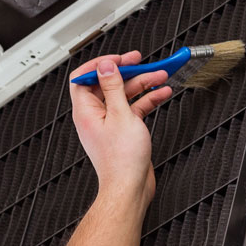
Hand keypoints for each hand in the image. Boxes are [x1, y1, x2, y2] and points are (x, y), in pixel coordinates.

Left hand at [68, 51, 172, 207]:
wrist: (130, 188)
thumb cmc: (121, 161)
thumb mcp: (119, 115)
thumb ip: (113, 87)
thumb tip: (105, 65)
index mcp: (85, 110)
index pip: (84, 77)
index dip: (100, 64)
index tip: (119, 58)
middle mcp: (95, 115)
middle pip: (108, 83)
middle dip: (127, 71)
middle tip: (141, 61)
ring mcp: (110, 123)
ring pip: (124, 94)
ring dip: (142, 84)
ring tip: (160, 75)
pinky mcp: (124, 130)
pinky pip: (134, 108)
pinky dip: (147, 99)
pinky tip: (161, 93)